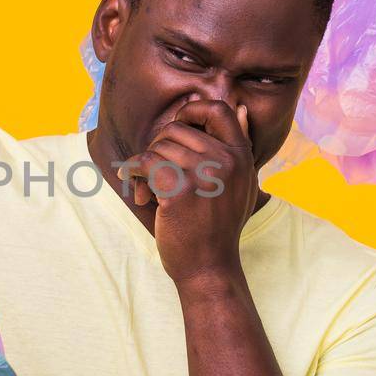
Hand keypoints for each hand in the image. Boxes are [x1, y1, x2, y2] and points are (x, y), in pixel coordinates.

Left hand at [120, 98, 260, 285]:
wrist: (210, 267)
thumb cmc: (219, 227)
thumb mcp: (241, 184)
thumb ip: (238, 148)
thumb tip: (242, 108)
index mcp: (241, 156)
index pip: (219, 109)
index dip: (192, 110)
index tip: (177, 127)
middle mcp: (227, 160)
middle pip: (176, 129)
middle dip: (158, 149)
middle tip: (155, 176)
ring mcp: (205, 174)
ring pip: (157, 148)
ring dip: (145, 169)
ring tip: (148, 193)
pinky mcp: (181, 189)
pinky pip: (145, 162)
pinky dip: (132, 174)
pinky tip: (134, 189)